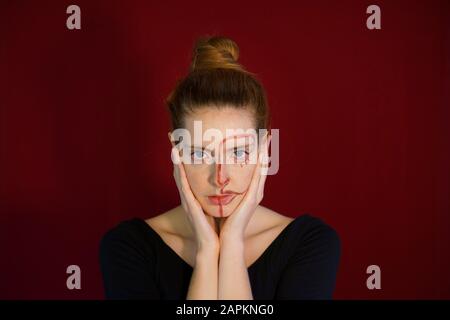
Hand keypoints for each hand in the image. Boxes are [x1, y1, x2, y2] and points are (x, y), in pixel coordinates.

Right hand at [169, 135, 219, 253]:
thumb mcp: (215, 204)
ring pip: (179, 176)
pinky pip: (183, 187)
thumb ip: (216, 192)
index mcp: (194, 193)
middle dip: (175, 153)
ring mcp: (187, 200)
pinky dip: (179, 174)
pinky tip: (178, 164)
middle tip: (171, 136)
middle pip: (179, 169)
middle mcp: (188, 194)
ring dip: (175, 160)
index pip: (188, 170)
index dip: (184, 155)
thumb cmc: (216, 224)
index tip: (181, 140)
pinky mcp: (189, 205)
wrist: (215, 243)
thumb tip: (225, 180)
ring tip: (172, 145)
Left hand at [219, 133, 271, 242]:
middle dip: (264, 149)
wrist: (227, 238)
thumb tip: (216, 180)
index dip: (257, 153)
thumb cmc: (224, 220)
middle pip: (262, 165)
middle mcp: (255, 191)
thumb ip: (224, 190)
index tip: (257, 138)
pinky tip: (261, 154)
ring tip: (266, 138)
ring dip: (265, 153)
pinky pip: (259, 178)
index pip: (254, 167)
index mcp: (249, 191)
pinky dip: (261, 165)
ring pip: (263, 169)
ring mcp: (256, 194)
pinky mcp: (254, 198)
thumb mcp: (224, 200)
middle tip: (266, 133)